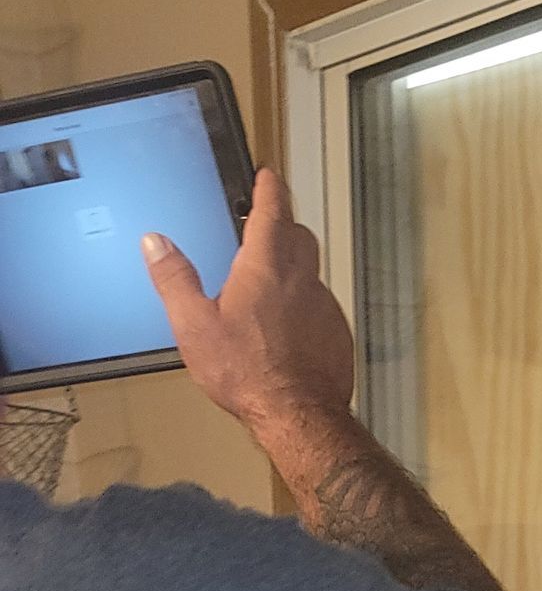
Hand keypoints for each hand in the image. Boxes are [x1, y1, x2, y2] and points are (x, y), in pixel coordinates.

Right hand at [142, 169, 356, 436]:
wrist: (299, 416)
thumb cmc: (247, 373)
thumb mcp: (194, 325)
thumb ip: (174, 279)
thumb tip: (156, 242)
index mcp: (265, 268)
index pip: (272, 212)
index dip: (270, 189)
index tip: (269, 175)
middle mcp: (302, 281)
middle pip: (299, 236)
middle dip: (284, 223)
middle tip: (268, 223)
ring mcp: (325, 308)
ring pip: (313, 272)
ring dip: (295, 266)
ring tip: (272, 278)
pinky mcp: (336, 335)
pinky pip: (322, 306)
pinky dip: (305, 303)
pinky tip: (289, 324)